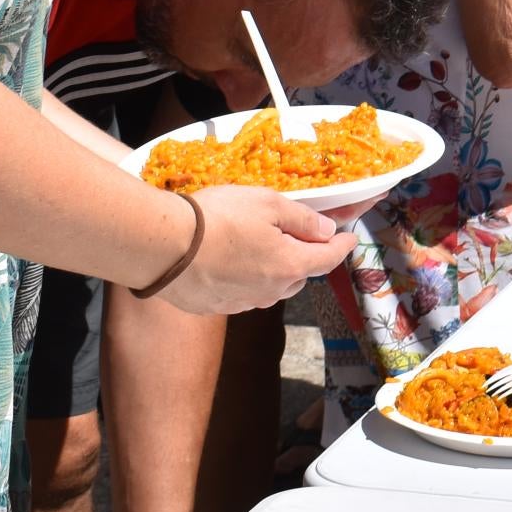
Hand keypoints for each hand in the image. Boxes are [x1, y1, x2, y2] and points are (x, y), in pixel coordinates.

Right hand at [156, 185, 350, 316]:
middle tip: (299, 235)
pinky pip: (243, 294)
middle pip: (300, 275)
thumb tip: (327, 230)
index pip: (328, 259)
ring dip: (276, 270)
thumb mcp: (267, 204)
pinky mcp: (216, 307)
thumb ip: (302, 219)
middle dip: (306, 257)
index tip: (350, 239)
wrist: (162, 247)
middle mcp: (270, 291)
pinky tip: (233, 263)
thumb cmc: (218, 219)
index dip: (342, 246)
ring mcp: (242, 303)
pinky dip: (248, 279)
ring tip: (264, 248)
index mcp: (289, 265)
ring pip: (272, 288)